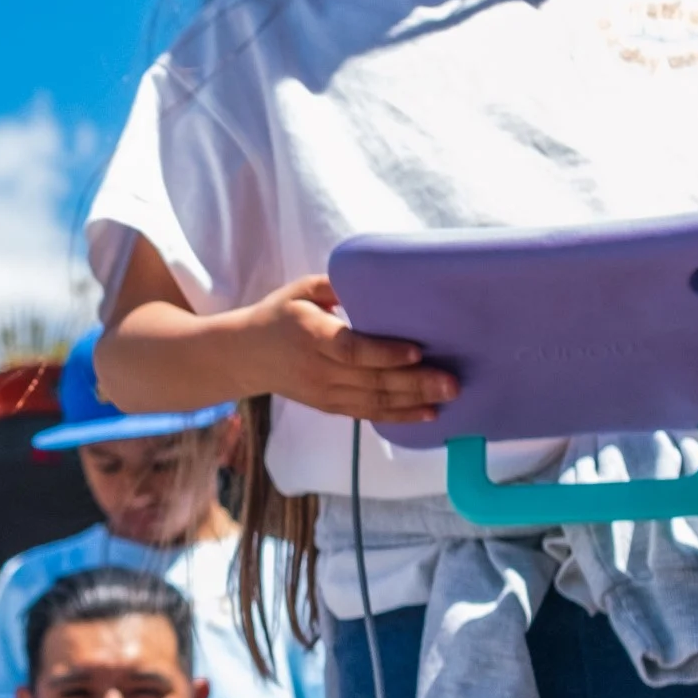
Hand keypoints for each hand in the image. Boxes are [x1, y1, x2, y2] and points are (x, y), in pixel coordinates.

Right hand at [237, 275, 456, 423]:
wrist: (246, 357)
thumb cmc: (279, 315)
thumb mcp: (301, 290)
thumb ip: (335, 286)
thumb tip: (375, 280)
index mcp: (312, 336)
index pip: (352, 350)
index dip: (386, 354)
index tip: (417, 351)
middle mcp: (319, 370)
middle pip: (372, 380)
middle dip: (415, 383)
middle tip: (451, 382)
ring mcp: (325, 393)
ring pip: (374, 402)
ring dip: (413, 403)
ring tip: (447, 398)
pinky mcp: (330, 407)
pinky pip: (368, 414)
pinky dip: (398, 417)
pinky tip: (426, 414)